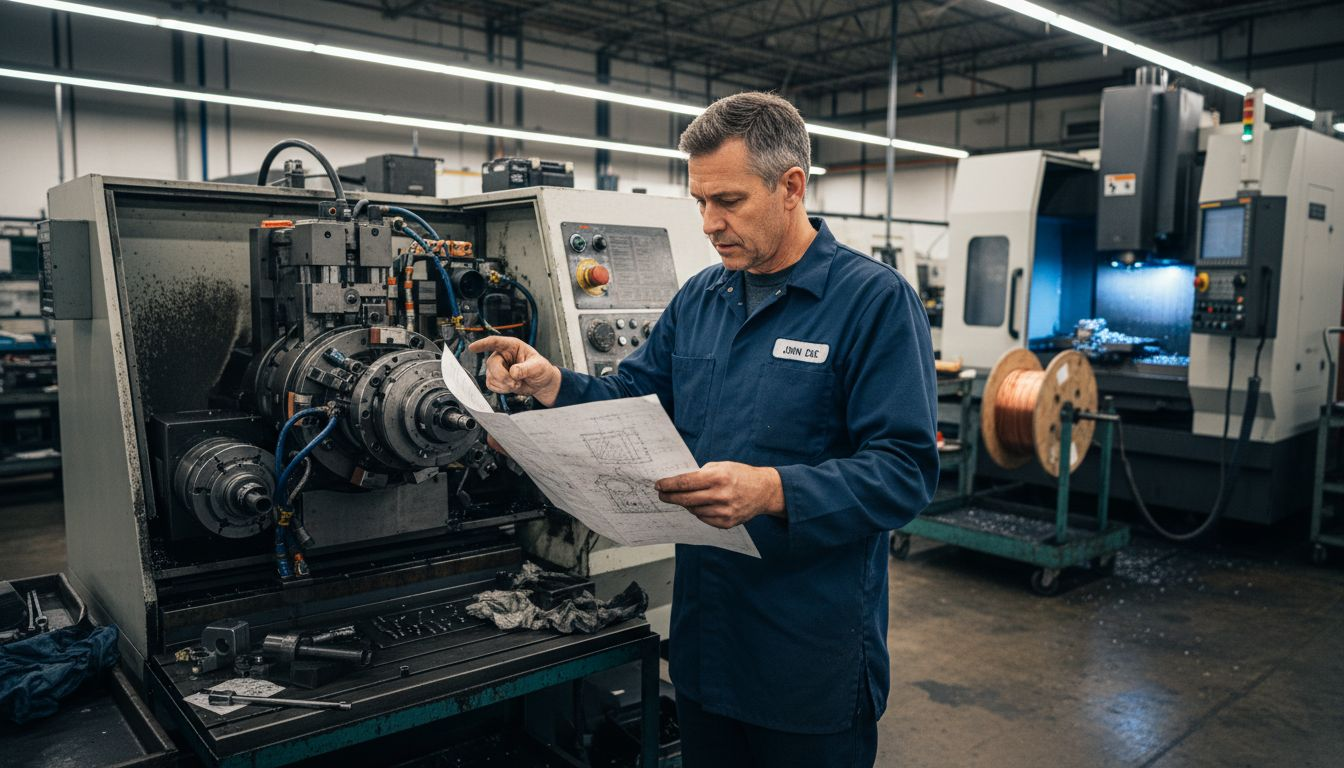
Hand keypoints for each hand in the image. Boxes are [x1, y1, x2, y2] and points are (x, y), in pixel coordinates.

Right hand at [468, 336, 562, 406]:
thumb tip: (513, 372)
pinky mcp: (497, 379)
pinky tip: (512, 387)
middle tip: (515, 383)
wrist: (541, 383)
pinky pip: (491, 385)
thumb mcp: (538, 367)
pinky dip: (501, 389)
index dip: (483, 344)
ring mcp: (498, 367)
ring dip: (503, 384)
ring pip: (490, 376)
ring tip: (517, 384)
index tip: (472, 347)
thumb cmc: (541, 370)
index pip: (495, 342)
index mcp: (512, 346)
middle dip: (502, 376)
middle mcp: (502, 355)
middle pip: (492, 364)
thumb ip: (526, 369)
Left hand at [655, 462, 784, 528]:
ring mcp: (724, 511)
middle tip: (662, 495)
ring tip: (683, 498)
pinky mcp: (727, 523)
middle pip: (686, 499)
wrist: (764, 491)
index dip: (669, 485)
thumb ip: (701, 473)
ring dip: (685, 505)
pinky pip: (704, 519)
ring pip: (694, 510)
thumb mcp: (721, 466)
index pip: (686, 482)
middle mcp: (721, 495)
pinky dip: (698, 512)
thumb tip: (679, 482)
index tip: (659, 485)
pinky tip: (699, 506)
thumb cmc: (740, 475)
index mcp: (718, 477)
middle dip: (670, 497)